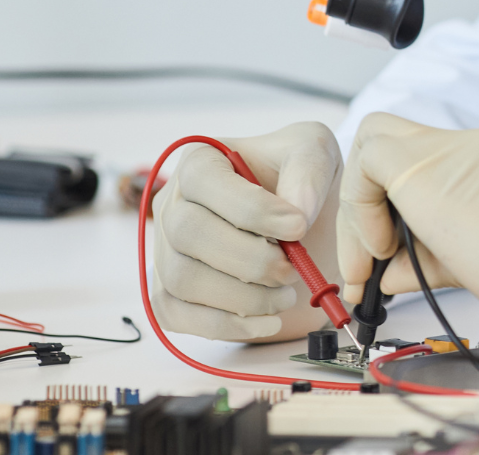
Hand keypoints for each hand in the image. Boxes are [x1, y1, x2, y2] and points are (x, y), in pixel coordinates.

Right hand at [150, 121, 341, 341]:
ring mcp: (165, 250)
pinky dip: (225, 325)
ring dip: (243, 296)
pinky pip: (176, 316)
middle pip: (189, 234)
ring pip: (182, 280)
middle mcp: (172, 204)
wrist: (292, 219)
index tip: (298, 227)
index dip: (252, 209)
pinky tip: (267, 321)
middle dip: (250, 260)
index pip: (206, 181)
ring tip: (286, 294)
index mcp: (200, 160)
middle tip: (294, 269)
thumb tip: (297, 213)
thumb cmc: (295, 178)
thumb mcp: (313, 152)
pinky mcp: (168, 291)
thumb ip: (308, 172)